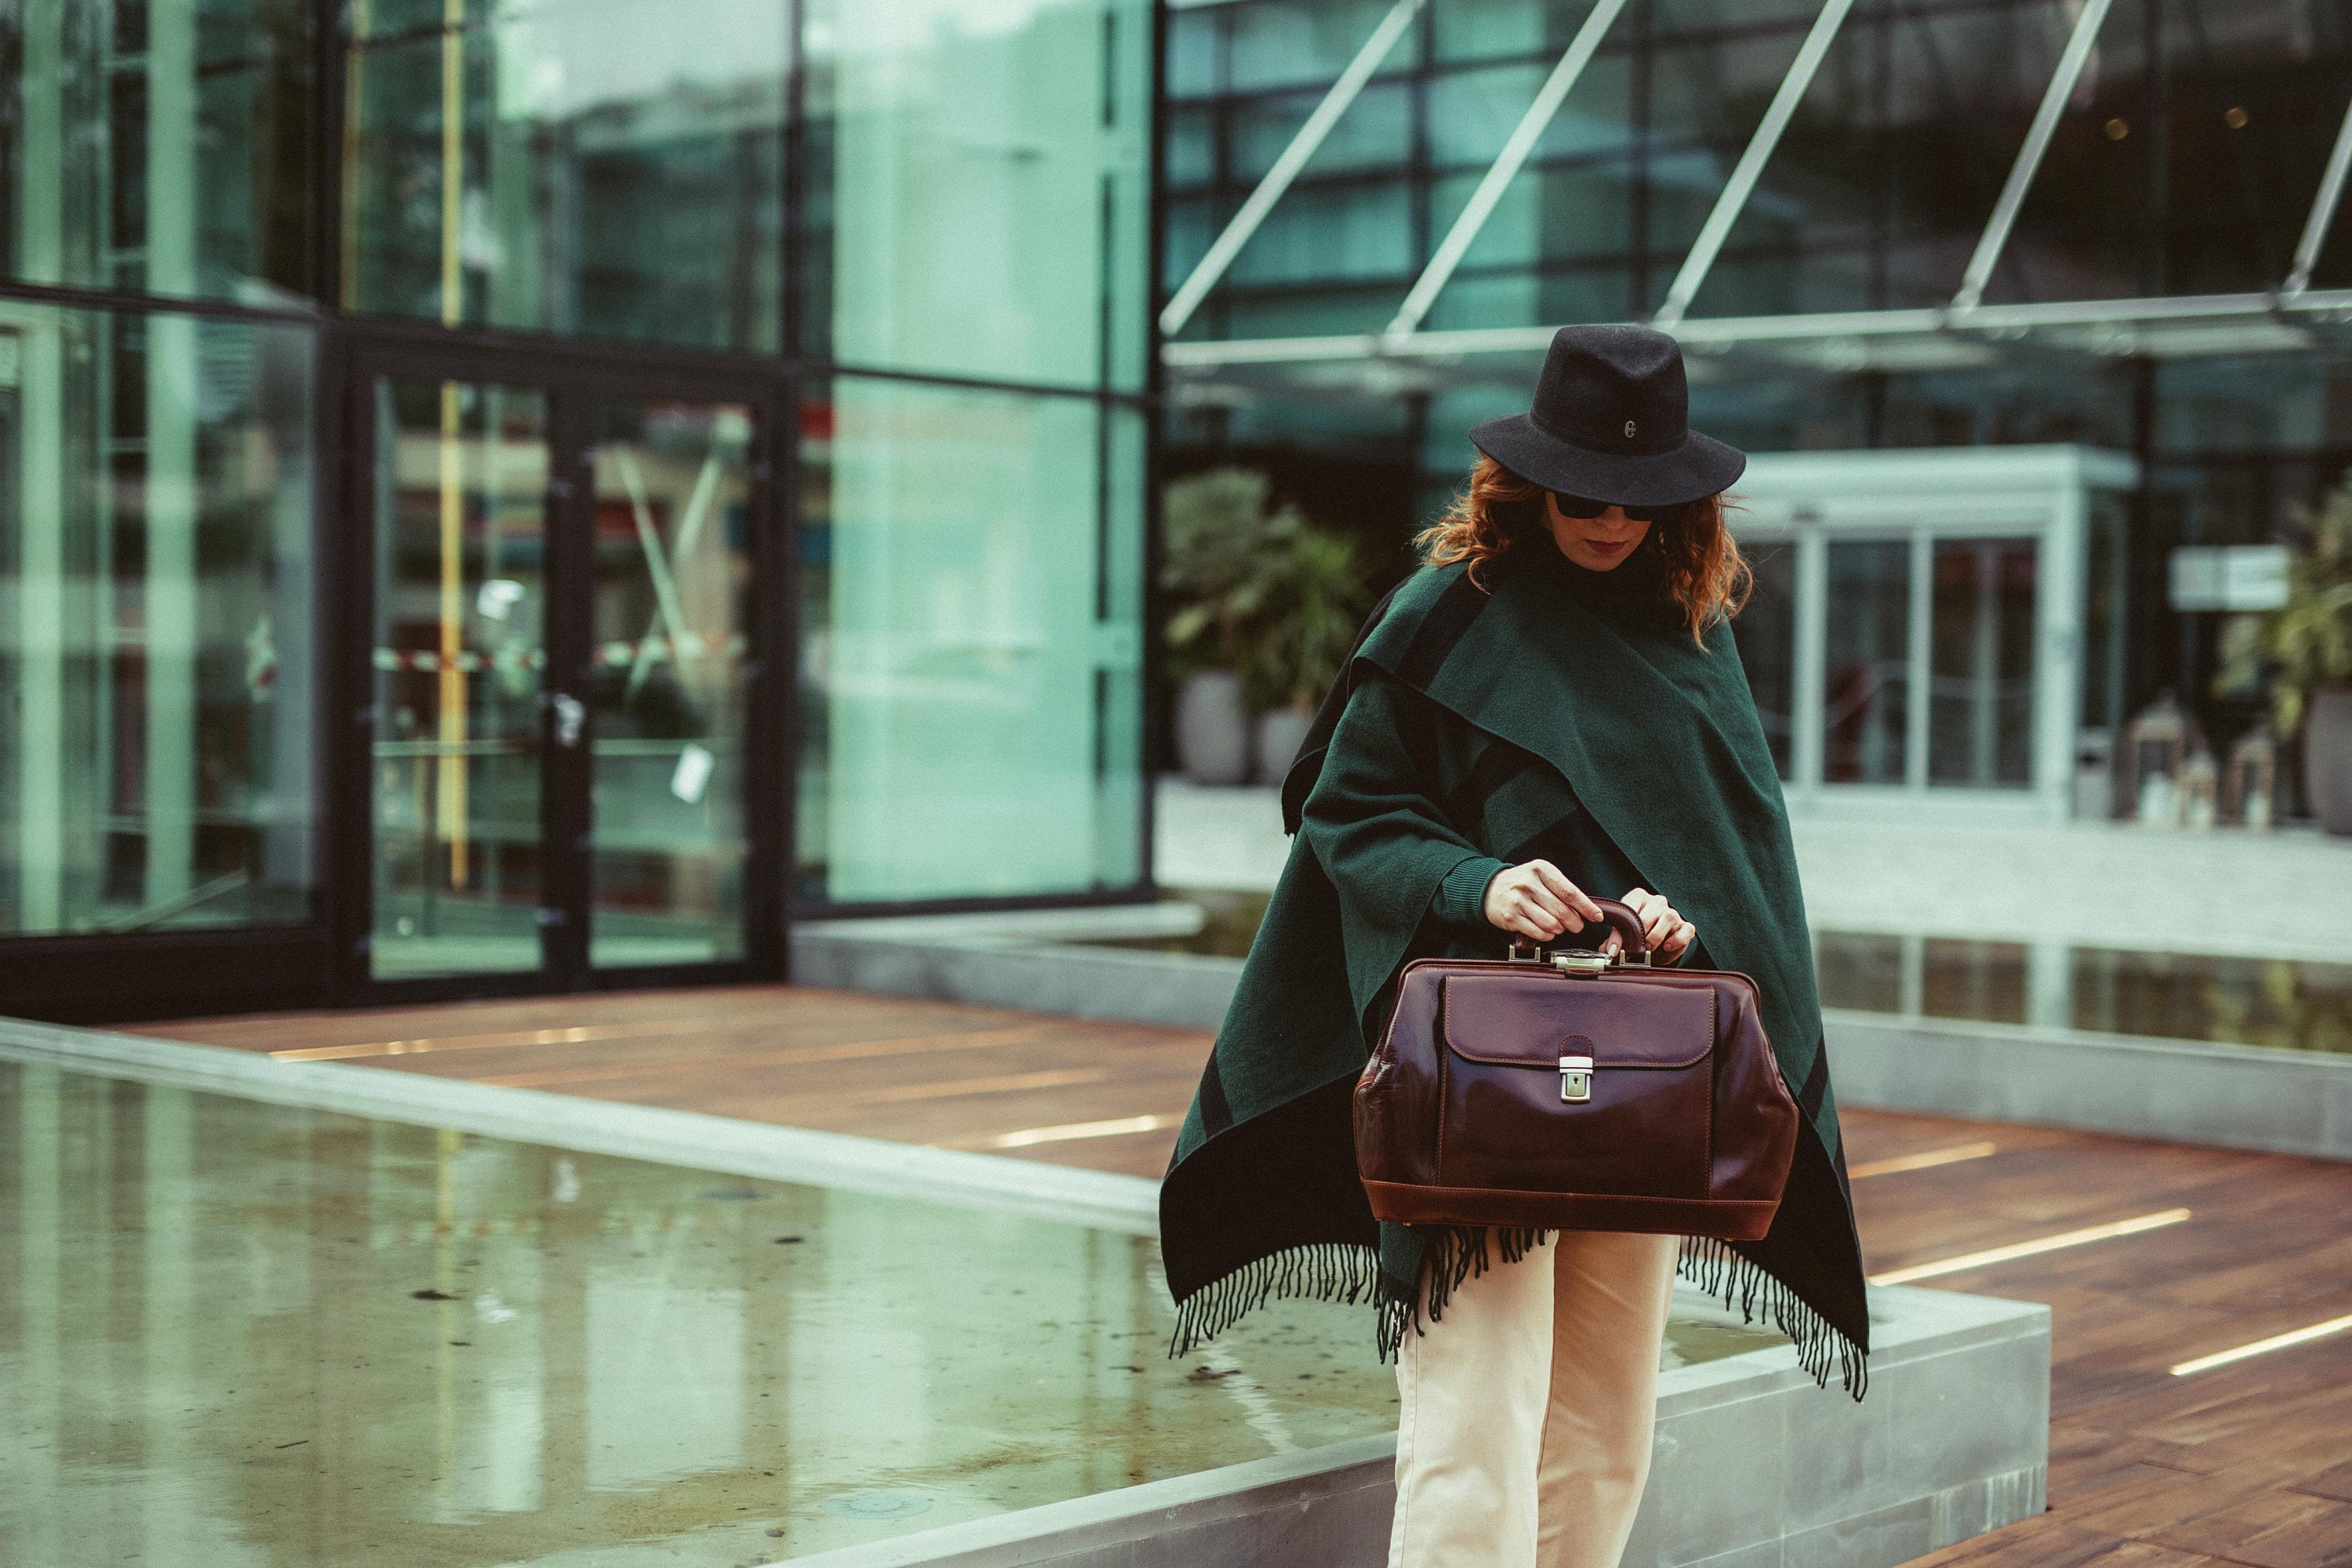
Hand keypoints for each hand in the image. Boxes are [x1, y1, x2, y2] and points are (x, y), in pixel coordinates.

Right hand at [1481, 860, 1602, 942]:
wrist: (1490, 889)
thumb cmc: (1522, 883)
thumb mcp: (1541, 876)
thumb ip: (1561, 889)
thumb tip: (1586, 909)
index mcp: (1540, 869)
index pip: (1569, 892)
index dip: (1586, 907)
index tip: (1597, 916)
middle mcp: (1529, 883)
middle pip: (1562, 910)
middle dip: (1575, 922)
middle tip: (1577, 925)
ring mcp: (1518, 900)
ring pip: (1551, 924)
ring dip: (1560, 929)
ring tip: (1559, 927)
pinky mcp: (1511, 917)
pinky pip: (1538, 932)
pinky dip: (1547, 935)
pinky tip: (1546, 931)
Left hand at [1620, 887, 1695, 963]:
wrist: (1656, 947)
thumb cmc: (1638, 936)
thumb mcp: (1624, 936)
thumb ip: (1615, 940)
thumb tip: (1608, 949)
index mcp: (1638, 897)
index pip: (1629, 907)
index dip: (1621, 929)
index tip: (1615, 947)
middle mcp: (1656, 901)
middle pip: (1649, 913)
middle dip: (1639, 934)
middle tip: (1633, 949)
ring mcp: (1673, 912)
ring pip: (1669, 916)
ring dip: (1657, 935)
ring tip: (1649, 948)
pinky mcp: (1685, 926)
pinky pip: (1686, 929)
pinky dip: (1677, 939)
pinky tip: (1667, 947)